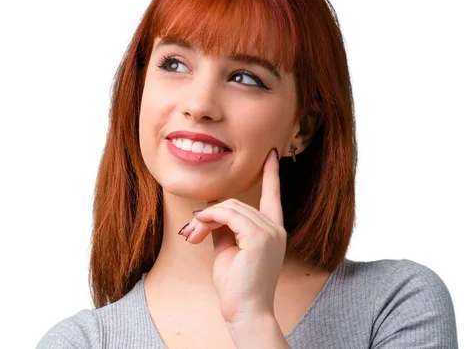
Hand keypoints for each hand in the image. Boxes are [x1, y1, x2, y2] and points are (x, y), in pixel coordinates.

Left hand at [178, 148, 286, 323]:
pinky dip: (209, 218)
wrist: (245, 311)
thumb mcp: (228, 249)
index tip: (271, 155)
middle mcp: (275, 228)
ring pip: (230, 207)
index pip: (273, 196)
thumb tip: (210, 207)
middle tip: (191, 232)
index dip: (271, 175)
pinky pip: (228, 214)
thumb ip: (224, 227)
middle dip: (210, 214)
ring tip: (192, 235)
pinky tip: (198, 229)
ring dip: (205, 219)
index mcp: (272, 231)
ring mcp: (270, 232)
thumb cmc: (236, 284)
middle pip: (236, 203)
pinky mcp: (259, 237)